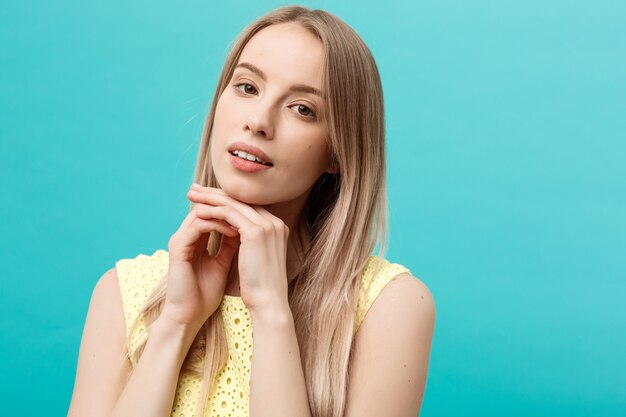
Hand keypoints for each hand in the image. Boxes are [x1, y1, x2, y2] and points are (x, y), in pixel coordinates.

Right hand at [162, 184, 239, 328]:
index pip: (212, 213)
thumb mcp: (223, 263)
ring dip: (225, 213)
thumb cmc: (205, 294)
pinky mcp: (178, 248)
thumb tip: (247, 229)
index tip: (254, 211)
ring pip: (201, 213)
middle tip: (251, 206)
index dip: (232, 210)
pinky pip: (198, 226)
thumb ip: (230, 245)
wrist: (188, 316)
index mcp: (194, 239)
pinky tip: (235, 230)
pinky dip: (217, 225)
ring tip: (245, 219)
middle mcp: (184, 236)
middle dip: (228, 205)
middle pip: (206, 207)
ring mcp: (179, 240)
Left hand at [186, 184, 289, 313]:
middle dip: (215, 193)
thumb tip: (236, 235)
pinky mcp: (255, 232)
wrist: (269, 302)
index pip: (247, 206)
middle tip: (195, 189)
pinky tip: (197, 211)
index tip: (207, 197)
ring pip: (233, 203)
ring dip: (209, 198)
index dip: (226, 200)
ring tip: (191, 196)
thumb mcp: (257, 258)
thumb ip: (251, 243)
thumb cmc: (261, 287)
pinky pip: (228, 214)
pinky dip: (211, 210)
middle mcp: (274, 222)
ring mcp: (267, 225)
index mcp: (276, 227)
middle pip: (240, 200)